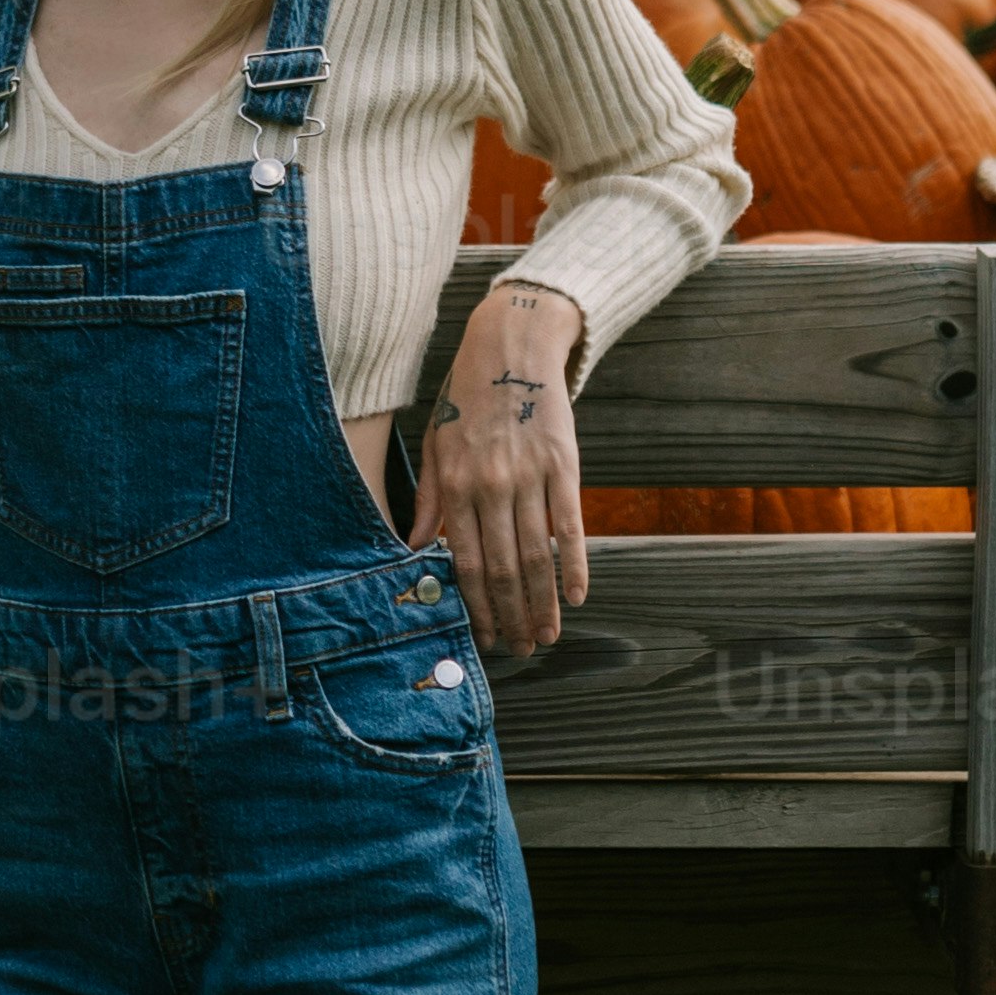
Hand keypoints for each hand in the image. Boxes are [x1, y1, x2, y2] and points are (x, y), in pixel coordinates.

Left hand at [410, 279, 586, 661]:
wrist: (511, 345)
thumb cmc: (467, 397)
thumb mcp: (435, 443)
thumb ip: (429, 499)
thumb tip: (419, 549)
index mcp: (456, 485)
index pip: (468, 563)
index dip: (478, 606)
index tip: (485, 637)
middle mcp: (492, 485)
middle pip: (505, 567)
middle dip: (513, 615)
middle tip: (522, 649)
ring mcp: (530, 475)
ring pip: (538, 554)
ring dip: (543, 601)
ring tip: (548, 634)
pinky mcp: (563, 463)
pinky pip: (570, 523)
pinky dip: (576, 563)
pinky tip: (576, 595)